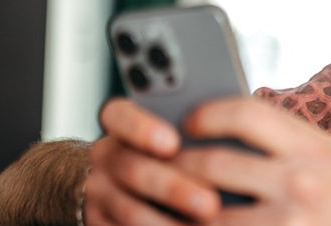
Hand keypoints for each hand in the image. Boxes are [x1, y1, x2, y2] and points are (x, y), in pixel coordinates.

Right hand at [84, 98, 222, 224]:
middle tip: (210, 202)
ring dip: (169, 221)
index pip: (119, 116)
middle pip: (131, 168)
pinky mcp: (100, 221)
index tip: (173, 143)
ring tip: (207, 221)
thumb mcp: (177, 133)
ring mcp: (99, 191)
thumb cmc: (170, 152)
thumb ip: (193, 133)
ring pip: (129, 208)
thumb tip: (230, 143)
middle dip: (172, 187)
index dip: (142, 128)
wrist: (130, 185)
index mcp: (121, 123)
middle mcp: (105, 156)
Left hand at [173, 97, 330, 225]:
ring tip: (163, 201)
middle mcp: (304, 181)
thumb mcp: (329, 162)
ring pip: (208, 211)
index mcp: (314, 148)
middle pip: (215, 163)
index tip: (186, 122)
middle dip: (176, 164)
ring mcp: (290, 221)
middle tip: (157, 165)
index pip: (246, 113)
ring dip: (177, 206)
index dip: (206, 114)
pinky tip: (187, 224)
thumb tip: (224, 121)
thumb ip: (286, 141)